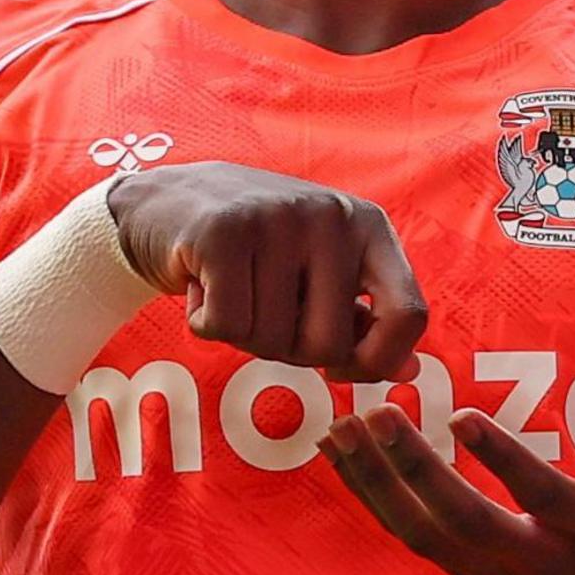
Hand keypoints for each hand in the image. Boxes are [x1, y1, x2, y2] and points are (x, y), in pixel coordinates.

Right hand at [109, 163, 429, 380]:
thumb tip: (409, 372)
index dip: (377, 361)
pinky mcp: (223, 232)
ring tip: (230, 287)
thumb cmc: (255, 252)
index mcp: (369, 227)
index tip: (337, 366)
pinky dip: (205, 324)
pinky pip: (225, 326)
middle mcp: (333, 216)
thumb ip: (364, 322)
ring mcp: (279, 219)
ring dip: (241, 334)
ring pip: (271, 340)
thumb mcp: (320, 276)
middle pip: (329, 345)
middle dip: (288, 352)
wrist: (165, 203)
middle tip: (263, 311)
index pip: (409, 314)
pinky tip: (201, 285)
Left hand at [320, 314, 574, 574]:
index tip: (459, 413)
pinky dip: (376, 499)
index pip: (543, 496)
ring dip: (377, 485)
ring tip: (339, 428)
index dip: (503, 459)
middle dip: (416, 471)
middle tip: (377, 413)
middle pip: (466, 524)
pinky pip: (415, 541)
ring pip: (425, 537)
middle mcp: (541, 564)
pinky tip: (345, 455)